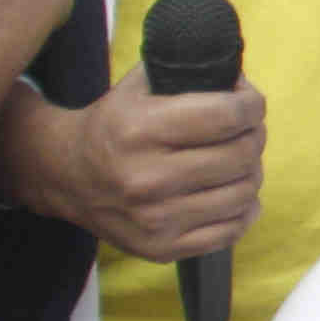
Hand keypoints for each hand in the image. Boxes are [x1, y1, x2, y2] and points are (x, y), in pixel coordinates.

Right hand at [1, 77, 265, 265]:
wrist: (65, 175)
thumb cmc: (114, 124)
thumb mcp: (141, 85)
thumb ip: (191, 72)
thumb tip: (241, 78)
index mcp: (140, 130)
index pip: (228, 116)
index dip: (251, 105)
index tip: (249, 102)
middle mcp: (147, 178)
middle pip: (242, 154)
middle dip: (254, 135)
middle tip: (246, 129)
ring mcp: (155, 219)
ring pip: (244, 193)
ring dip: (251, 171)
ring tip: (237, 159)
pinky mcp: (161, 248)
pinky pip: (232, 230)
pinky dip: (244, 208)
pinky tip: (231, 190)